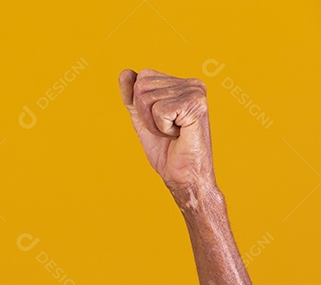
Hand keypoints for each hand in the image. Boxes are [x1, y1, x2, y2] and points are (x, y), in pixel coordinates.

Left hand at [119, 68, 217, 201]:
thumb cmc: (166, 150)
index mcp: (182, 83)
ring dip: (154, 123)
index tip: (160, 122)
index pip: (142, 77)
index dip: (140, 106)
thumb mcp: (142, 119)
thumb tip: (125, 72)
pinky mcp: (196, 104)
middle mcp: (192, 83)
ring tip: (173, 133)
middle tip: (167, 130)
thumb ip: (132, 97)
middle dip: (145, 115)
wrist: (183, 175)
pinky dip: (162, 128)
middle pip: (142, 86)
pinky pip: (158, 111)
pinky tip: (178, 134)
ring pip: (147, 99)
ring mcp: (196, 91)